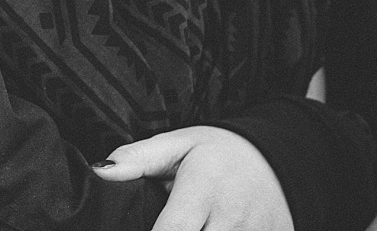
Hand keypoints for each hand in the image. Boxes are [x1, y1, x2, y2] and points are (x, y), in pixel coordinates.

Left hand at [92, 126, 292, 229]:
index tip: (136, 235)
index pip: (171, 232)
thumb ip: (137, 158)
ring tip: (189, 227)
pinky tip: (204, 232)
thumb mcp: (178, 144)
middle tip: (162, 228)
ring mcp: (255, 236)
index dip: (149, 240)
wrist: (275, 159)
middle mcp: (232, 218)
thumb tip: (100, 171)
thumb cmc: (219, 153)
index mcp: (204, 188)